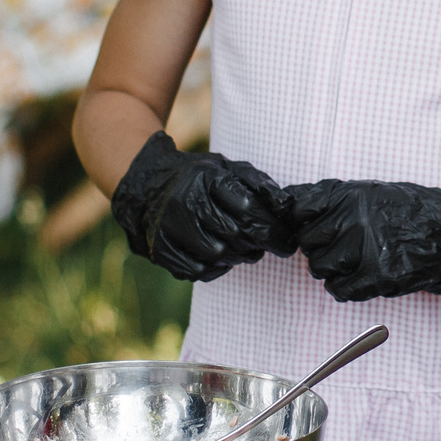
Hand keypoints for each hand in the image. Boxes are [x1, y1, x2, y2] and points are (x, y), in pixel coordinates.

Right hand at [107, 132, 289, 282]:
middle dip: (257, 244)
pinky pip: (196, 270)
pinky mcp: (160, 247)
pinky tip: (219, 257)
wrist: (153, 185)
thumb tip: (285, 205)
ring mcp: (169, 225)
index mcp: (207, 178)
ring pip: (217, 254)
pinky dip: (215, 269)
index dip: (273, 229)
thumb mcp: (233, 170)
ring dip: (237, 257)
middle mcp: (185, 200)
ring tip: (242, 250)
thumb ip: (261, 184)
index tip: (287, 241)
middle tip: (263, 246)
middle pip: (235, 234)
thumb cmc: (204, 179)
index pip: (248, 208)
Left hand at [284, 179, 440, 310]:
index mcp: (354, 193)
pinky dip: (346, 287)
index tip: (303, 226)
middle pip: (308, 240)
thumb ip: (340, 200)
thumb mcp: (377, 193)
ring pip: (319, 267)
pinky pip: (339, 289)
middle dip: (319, 246)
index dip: (297, 219)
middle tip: (342, 247)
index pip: (300, 204)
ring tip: (356, 262)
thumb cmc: (419, 214)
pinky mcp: (377, 276)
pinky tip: (364, 277)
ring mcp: (366, 248)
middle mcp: (356, 217)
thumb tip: (297, 208)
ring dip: (333, 268)